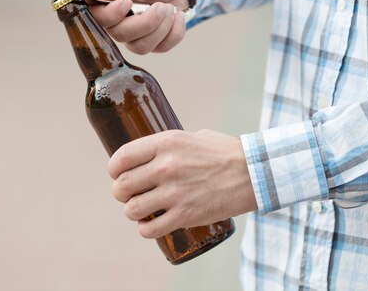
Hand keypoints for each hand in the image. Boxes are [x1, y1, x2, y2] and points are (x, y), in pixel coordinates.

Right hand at [88, 0, 190, 53]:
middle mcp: (115, 22)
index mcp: (106, 1)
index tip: (127, 2)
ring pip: (140, 47)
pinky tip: (177, 16)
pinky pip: (161, 48)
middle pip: (120, 35)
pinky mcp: (152, 43)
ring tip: (170, 8)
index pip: (97, 18)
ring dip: (161, 28)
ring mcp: (133, 35)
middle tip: (161, 5)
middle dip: (146, 21)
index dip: (112, 15)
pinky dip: (174, 32)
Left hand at [108, 129, 257, 238]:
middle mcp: (166, 167)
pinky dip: (145, 230)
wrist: (254, 172)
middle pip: (122, 185)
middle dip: (120, 192)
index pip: (122, 157)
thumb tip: (152, 154)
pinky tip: (149, 225)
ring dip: (131, 211)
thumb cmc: (224, 152)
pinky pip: (150, 229)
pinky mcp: (185, 215)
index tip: (116, 173)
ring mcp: (175, 192)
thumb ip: (170, 146)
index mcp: (165, 143)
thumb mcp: (192, 137)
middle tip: (128, 193)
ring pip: (132, 209)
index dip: (113, 168)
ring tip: (139, 209)